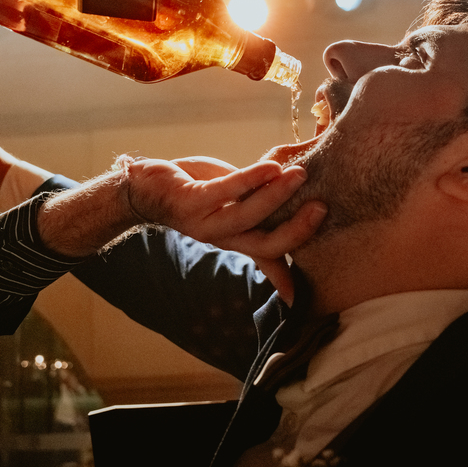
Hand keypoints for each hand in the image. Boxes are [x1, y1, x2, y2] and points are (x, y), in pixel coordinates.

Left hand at [125, 156, 326, 303]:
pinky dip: (251, 179)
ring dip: (277, 195)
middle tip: (321, 207)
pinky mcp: (193, 200)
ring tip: (299, 175)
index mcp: (235, 238)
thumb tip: (292, 200)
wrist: (146, 187)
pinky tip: (271, 167)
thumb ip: (258, 205)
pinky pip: (227, 190)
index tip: (300, 299)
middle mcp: (223, 236)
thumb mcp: (230, 202)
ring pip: (249, 216)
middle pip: (266, 244)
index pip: (266, 261)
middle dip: (297, 229)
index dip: (285, 279)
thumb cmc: (194, 191)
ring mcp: (206, 220)